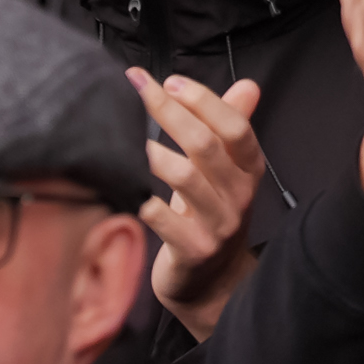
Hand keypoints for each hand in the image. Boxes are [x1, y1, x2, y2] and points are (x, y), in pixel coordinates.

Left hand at [136, 69, 265, 339]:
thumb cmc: (210, 214)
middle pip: (205, 145)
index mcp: (248, 171)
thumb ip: (232, 126)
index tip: (169, 81)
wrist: (211, 283)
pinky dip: (136, 193)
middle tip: (135, 87)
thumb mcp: (226, 172)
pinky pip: (160, 216)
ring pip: (183, 177)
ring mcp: (217, 225)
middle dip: (168, 111)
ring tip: (120, 132)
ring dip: (148, 150)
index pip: (236, 128)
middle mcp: (238, 196)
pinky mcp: (192, 249)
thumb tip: (249, 85)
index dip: (204, 100)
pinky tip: (115, 176)